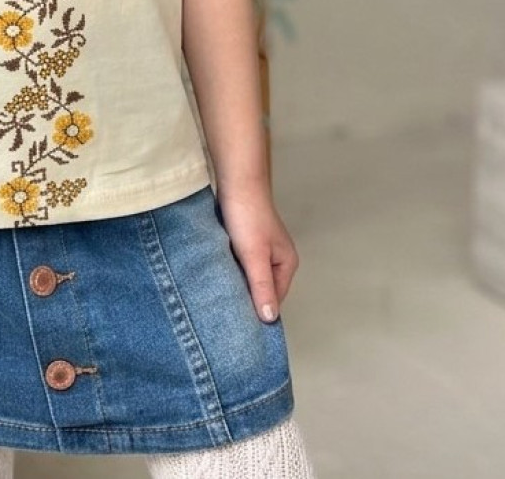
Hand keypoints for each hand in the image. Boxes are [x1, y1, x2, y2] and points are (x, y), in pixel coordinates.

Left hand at [217, 186, 299, 322]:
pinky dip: (231, 267)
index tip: (238, 322)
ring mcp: (261, 247)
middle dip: (246, 296)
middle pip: (262, 287)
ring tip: (220, 294)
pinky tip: (218, 272)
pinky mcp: (246, 239)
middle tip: (225, 311)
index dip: (258, 310)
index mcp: (287, 263)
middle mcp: (277, 257)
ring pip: (249, 274)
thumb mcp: (255, 256)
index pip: (274, 299)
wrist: (236, 181)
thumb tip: (270, 319)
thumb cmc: (248, 217)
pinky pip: (239, 261)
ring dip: (236, 281)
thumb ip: (262, 286)